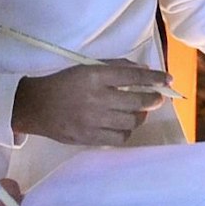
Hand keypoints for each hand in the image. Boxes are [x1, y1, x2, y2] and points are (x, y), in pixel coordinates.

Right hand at [10, 61, 169, 145]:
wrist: (36, 107)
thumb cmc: (63, 83)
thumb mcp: (85, 67)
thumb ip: (114, 67)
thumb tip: (142, 70)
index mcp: (94, 75)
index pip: (132, 75)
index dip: (154, 77)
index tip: (167, 79)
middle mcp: (96, 97)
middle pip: (136, 100)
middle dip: (153, 98)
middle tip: (157, 97)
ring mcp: (93, 120)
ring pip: (131, 121)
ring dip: (141, 115)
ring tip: (140, 111)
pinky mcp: (90, 137)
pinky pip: (119, 137)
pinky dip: (127, 131)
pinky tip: (125, 125)